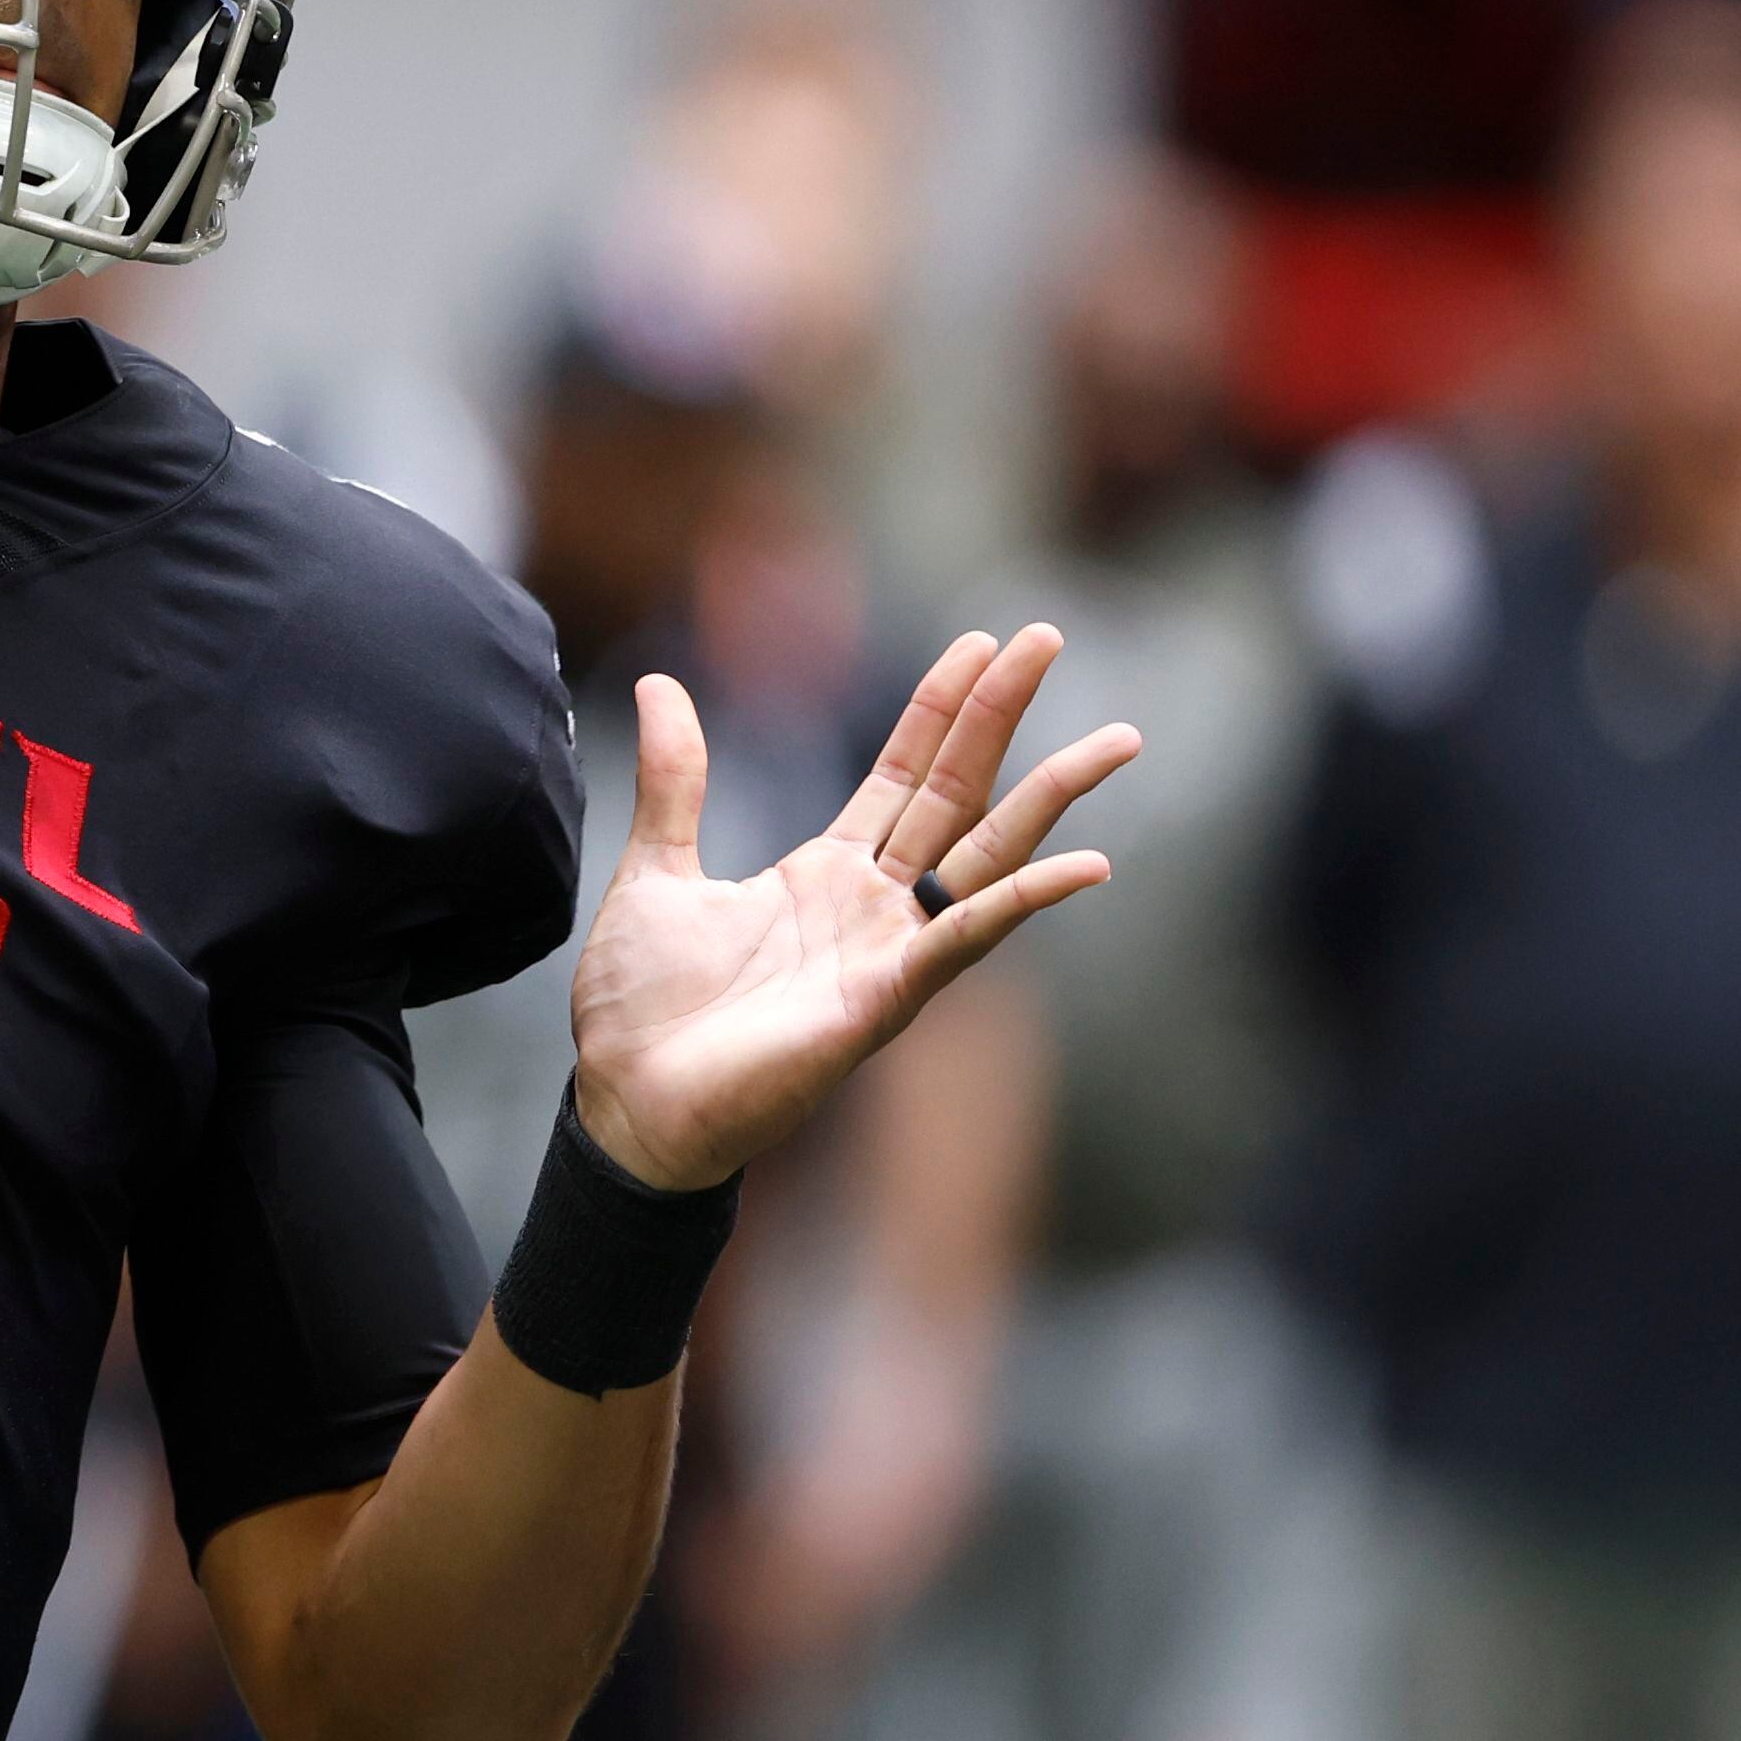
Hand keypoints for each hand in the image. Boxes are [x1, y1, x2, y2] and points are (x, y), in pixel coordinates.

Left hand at [567, 625, 1129, 1190]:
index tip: (982, 642)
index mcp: (825, 875)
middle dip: (1002, 716)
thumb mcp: (656, 868)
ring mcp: (888, 954)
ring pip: (986, 859)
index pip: (903, 774)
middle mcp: (872, 908)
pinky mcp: (882, 1003)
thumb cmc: (644, 1009)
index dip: (940, 708)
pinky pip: (963, 942)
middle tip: (1050, 636)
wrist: (623, 1104)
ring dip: (1051, 797)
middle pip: (958, 795)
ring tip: (1117, 738)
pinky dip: (1022, 903)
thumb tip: (658, 682)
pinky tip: (1084, 866)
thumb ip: (676, 781)